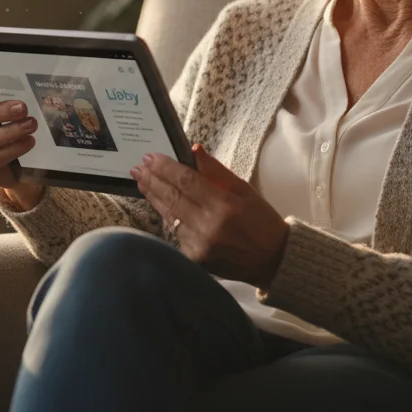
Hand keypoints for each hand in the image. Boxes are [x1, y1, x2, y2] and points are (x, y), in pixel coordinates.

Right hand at [0, 78, 43, 209]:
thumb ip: (7, 100)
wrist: (9, 166)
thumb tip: (27, 88)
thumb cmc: (4, 130)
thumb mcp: (3, 113)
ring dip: (13, 130)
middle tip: (23, 109)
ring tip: (31, 125)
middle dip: (2, 112)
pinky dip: (14, 148)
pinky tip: (29, 142)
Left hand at [131, 145, 289, 288]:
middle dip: (152, 180)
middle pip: (172, 198)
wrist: (273, 261)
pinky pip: (176, 233)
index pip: (186, 181)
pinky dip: (169, 218)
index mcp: (224, 206)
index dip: (165, 168)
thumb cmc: (262, 222)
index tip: (150, 158)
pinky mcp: (195, 259)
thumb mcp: (245, 191)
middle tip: (138, 168)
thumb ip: (217, 172)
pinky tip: (161, 205)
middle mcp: (208, 226)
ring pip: (169, 216)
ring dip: (155, 198)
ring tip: (143, 182)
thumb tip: (194, 151)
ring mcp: (199, 245)